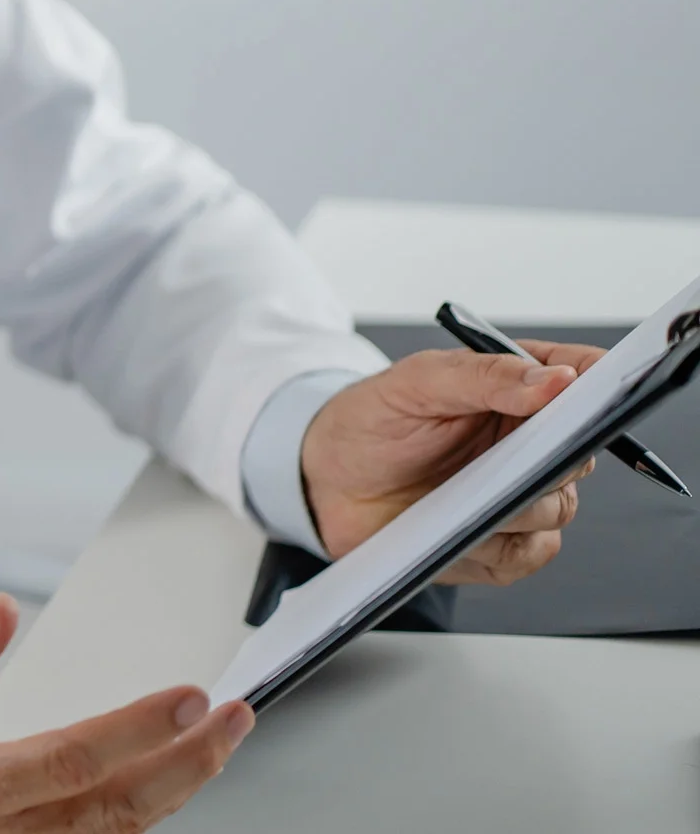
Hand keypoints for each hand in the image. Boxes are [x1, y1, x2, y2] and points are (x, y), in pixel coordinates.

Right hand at [0, 595, 253, 832]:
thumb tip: (3, 615)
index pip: (68, 758)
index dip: (137, 730)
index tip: (189, 698)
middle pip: (112, 810)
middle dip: (186, 764)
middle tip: (234, 720)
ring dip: (174, 791)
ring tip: (217, 744)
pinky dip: (136, 816)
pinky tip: (166, 781)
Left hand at [300, 341, 606, 581]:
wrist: (325, 479)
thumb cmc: (370, 421)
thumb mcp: (415, 383)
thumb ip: (483, 377)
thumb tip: (556, 380)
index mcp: (518, 389)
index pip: (585, 377)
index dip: (604, 384)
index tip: (596, 393)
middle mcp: (529, 443)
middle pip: (583, 453)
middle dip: (554, 457)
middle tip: (517, 458)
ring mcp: (519, 494)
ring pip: (559, 508)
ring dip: (520, 505)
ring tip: (468, 497)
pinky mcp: (500, 544)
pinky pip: (528, 554)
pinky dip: (499, 545)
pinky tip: (459, 531)